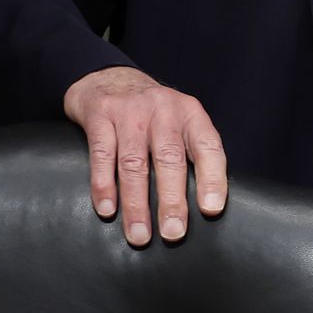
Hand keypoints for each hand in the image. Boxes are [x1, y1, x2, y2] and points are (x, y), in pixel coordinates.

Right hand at [62, 65, 227, 245]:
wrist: (108, 77)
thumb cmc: (150, 114)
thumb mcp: (177, 123)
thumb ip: (189, 154)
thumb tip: (202, 207)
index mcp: (190, 114)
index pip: (208, 147)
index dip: (213, 178)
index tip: (211, 209)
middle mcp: (163, 109)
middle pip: (169, 159)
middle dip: (171, 201)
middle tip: (173, 233)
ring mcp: (130, 110)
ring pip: (135, 163)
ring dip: (137, 204)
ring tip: (139, 235)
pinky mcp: (100, 114)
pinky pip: (102, 154)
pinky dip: (104, 185)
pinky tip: (107, 209)